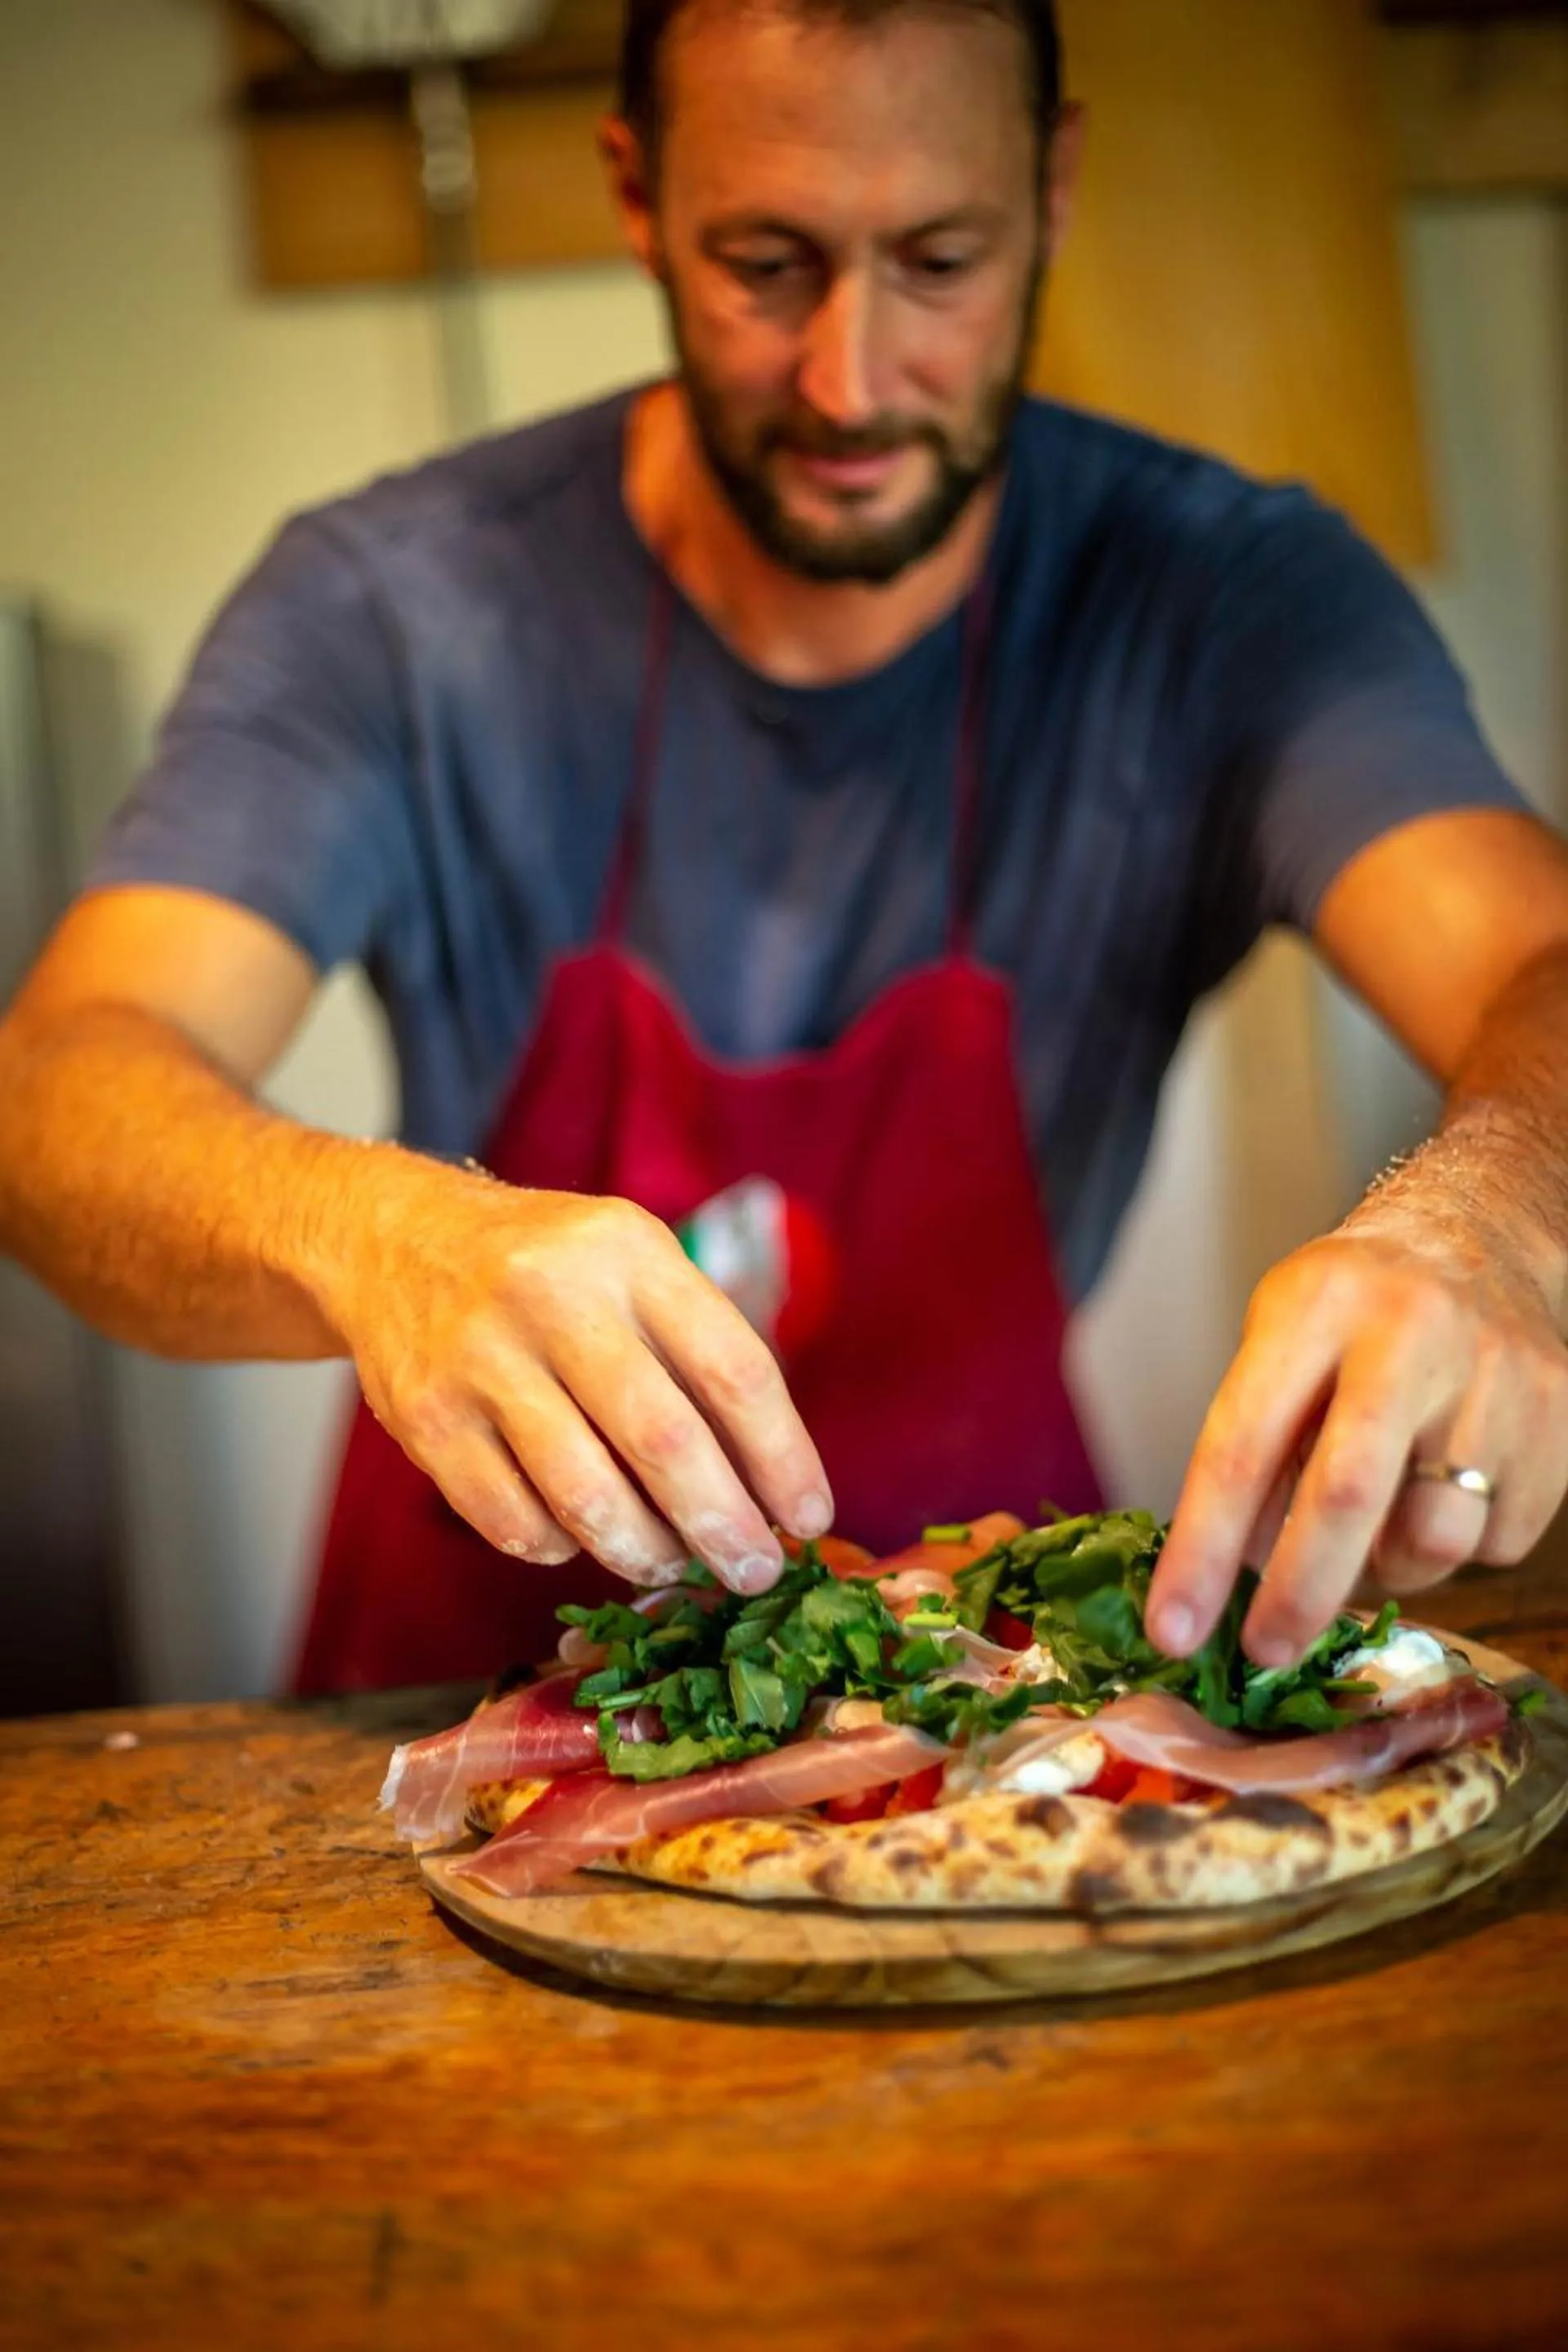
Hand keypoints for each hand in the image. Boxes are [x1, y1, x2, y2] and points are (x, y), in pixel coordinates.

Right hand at [318, 1157, 831, 1594]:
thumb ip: (698, 1351)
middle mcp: (554, 1298)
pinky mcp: (427, 1419)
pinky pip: (514, 1522)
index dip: (783, 1457)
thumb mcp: (633, 1263)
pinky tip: (578, 1536)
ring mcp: (482, 1360)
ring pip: (587, 1497)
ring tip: (669, 1563)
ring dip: (644, 1551)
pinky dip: (560, 1547)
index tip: (810, 1519)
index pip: (733, 1370)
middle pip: (664, 1441)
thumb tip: (769, 1485)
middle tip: (753, 1572)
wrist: (394, 1240)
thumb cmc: (550, 1270)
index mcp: (629, 1254)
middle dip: (722, 1525)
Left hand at [1145, 1213, 1567, 1666]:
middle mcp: (1410, 1333)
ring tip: (1382, 1516)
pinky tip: (1450, 1481)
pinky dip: (1461, 1541)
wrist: (1477, 1238)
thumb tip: (1232, 1580)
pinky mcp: (1559, 1421)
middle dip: (1298, 1593)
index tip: (1173, 1632)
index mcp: (1316, 1307)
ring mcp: (1496, 1378)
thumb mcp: (1278, 1343)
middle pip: (1348, 1495)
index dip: (1201, 1551)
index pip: (1241, 1445)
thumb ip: (1256, 1451)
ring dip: (1392, 1564)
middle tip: (1264, 1652)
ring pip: (1436, 1538)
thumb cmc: (1351, 1308)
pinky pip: (1499, 1542)